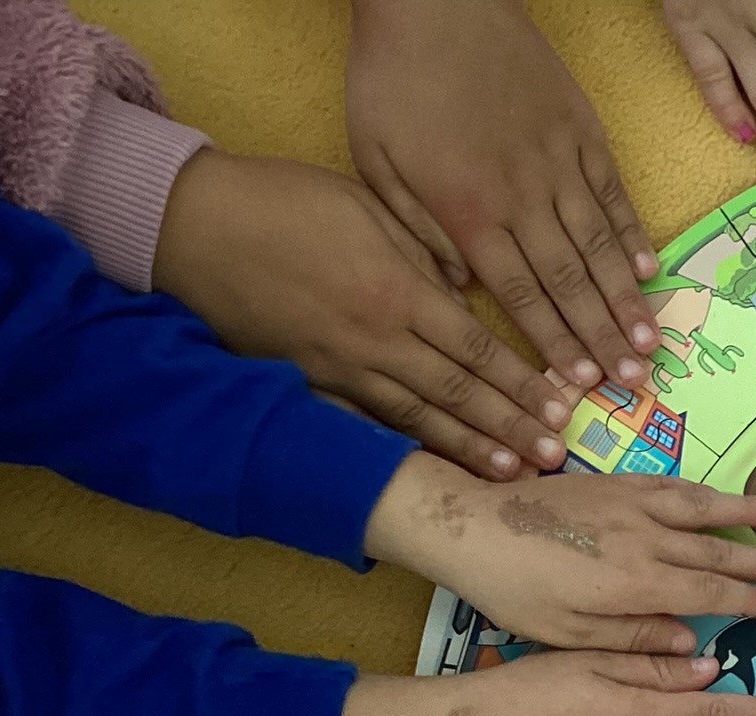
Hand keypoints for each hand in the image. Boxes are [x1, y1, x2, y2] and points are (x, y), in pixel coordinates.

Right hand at [153, 152, 570, 479]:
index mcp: (399, 293)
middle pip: (458, 395)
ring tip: (510, 474)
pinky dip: (404, 448)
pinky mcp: (309, 382)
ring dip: (467, 449)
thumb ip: (423, 249)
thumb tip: (464, 285)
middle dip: (510, 428)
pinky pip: (367, 423)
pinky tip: (433, 468)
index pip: (478, 350)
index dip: (522, 385)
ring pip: (418, 418)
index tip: (562, 411)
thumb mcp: (367, 206)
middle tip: (554, 458)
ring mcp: (341, 368)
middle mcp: (377, 340)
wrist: (193, 225)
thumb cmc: (283, 202)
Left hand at [346, 0, 659, 390]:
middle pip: (568, 282)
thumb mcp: (376, 160)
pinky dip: (631, 235)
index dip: (551, 343)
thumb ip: (415, 231)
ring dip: (624, 300)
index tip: (578, 383)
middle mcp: (523, 197)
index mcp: (469, 211)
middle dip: (602, 339)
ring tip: (650, 343)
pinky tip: (646, 271)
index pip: (518, 294)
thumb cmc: (394, 78)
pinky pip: (612, 194)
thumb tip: (456, 289)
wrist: (435, 0)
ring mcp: (559, 163)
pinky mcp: (581, 131)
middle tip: (631, 384)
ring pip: (597, 246)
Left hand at [363, 455, 755, 654]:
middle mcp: (645, 539)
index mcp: (636, 583)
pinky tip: (719, 494)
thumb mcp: (569, 635)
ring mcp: (632, 504)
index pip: (710, 591)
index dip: (749, 599)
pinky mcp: (615, 483)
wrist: (472, 528)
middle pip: (718, 549)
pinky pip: (673, 484)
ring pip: (703, 507)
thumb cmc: (515, 592)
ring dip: (746, 512)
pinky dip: (704, 491)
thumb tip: (691, 645)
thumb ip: (634, 640)